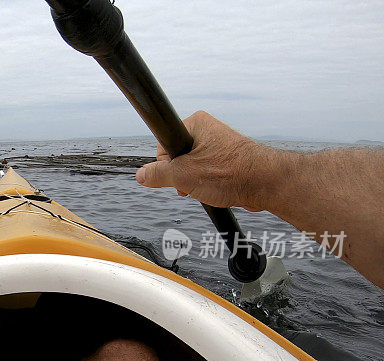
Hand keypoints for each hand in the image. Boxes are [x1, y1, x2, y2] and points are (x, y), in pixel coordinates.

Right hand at [135, 111, 274, 211]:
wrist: (266, 183)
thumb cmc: (230, 173)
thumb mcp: (183, 175)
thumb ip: (157, 175)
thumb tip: (141, 175)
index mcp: (195, 123)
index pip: (164, 144)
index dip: (166, 164)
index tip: (175, 176)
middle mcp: (207, 130)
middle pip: (177, 156)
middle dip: (180, 175)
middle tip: (191, 185)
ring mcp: (218, 144)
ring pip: (191, 166)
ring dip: (193, 182)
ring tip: (206, 188)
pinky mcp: (227, 159)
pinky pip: (206, 171)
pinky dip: (206, 183)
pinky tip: (214, 190)